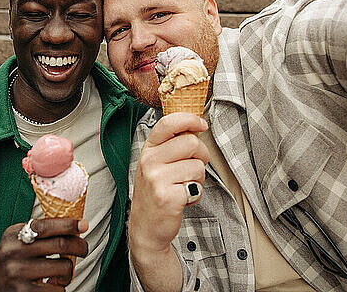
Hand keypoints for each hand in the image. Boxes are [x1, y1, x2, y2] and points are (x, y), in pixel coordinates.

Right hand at [0, 218, 88, 291]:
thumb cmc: (11, 261)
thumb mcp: (18, 241)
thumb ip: (39, 233)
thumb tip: (73, 227)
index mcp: (14, 234)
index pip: (46, 225)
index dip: (68, 224)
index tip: (83, 225)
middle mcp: (14, 252)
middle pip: (60, 244)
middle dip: (79, 246)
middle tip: (83, 249)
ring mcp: (18, 273)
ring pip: (63, 267)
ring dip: (69, 271)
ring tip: (62, 273)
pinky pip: (57, 289)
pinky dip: (60, 287)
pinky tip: (52, 285)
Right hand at [129, 113, 208, 257]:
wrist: (146, 227)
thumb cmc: (155, 192)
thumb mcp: (156, 163)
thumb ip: (171, 145)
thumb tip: (195, 126)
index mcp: (149, 149)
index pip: (169, 123)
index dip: (190, 119)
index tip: (201, 124)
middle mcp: (150, 161)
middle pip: (191, 142)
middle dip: (201, 155)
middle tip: (192, 167)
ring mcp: (157, 179)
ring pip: (198, 165)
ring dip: (199, 178)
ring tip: (185, 185)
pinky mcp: (168, 196)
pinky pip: (197, 186)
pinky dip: (196, 194)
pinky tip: (184, 198)